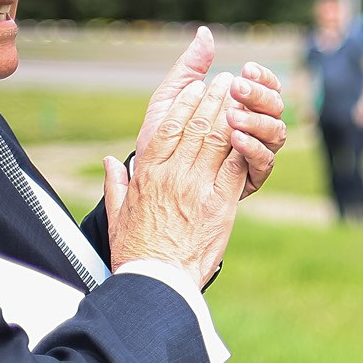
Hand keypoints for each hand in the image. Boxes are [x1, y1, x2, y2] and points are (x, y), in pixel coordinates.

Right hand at [106, 71, 246, 285]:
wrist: (157, 281)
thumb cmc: (136, 250)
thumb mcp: (117, 214)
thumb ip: (116, 184)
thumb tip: (111, 162)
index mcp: (148, 175)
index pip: (167, 128)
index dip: (183, 104)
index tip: (194, 87)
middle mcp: (173, 176)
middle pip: (196, 127)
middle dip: (212, 100)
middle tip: (226, 81)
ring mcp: (199, 189)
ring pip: (217, 141)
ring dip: (230, 114)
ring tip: (241, 95)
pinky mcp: (221, 205)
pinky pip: (235, 167)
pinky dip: (243, 145)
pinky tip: (251, 129)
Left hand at [134, 29, 287, 197]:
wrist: (152, 176)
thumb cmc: (165, 134)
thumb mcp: (173, 97)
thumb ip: (190, 67)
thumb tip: (204, 33)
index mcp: (245, 106)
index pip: (268, 87)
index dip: (263, 77)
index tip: (246, 68)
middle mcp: (257, 128)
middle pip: (276, 107)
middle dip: (259, 95)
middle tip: (236, 87)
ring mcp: (257, 152)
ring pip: (276, 133)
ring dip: (256, 121)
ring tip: (232, 115)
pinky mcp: (253, 177)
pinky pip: (265, 161)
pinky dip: (253, 148)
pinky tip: (235, 138)